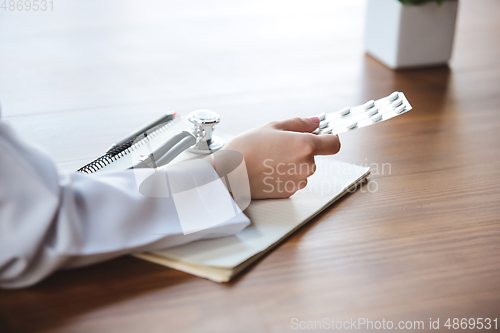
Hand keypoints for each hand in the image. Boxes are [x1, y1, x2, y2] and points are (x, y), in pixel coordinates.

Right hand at [223, 117, 340, 198]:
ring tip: (269, 159)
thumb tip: (316, 122)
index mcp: (305, 145)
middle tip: (278, 146)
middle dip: (301, 150)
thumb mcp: (273, 126)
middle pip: (314, 156)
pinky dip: (284, 175)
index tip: (322, 136)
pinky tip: (267, 170)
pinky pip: (293, 180)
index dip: (329, 138)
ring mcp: (299, 181)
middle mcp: (306, 165)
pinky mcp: (289, 192)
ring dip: (292, 163)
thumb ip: (299, 123)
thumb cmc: (248, 147)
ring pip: (303, 169)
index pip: (334, 143)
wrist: (230, 173)